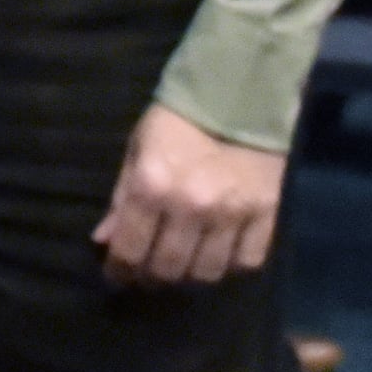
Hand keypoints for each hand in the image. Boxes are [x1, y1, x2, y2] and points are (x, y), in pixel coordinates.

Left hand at [94, 103, 284, 285]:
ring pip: (208, 273)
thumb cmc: (179, 121)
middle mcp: (191, 206)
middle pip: (169, 269)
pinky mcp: (268, 214)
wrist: (242, 94)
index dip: (120, 272)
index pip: (130, 250)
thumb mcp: (139, 149)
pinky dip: (231, 266)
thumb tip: (103, 241)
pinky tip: (220, 254)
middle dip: (154, 277)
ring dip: (191, 275)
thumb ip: (121, 199)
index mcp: (152, 185)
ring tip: (185, 264)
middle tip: (151, 272)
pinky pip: (247, 261)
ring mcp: (232, 213)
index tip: (118, 277)